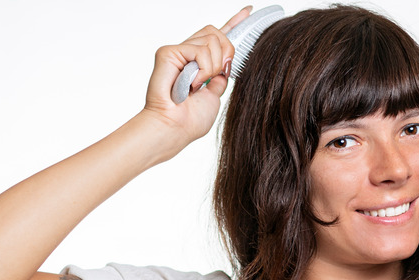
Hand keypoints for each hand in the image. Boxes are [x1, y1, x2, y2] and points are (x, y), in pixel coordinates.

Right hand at [142, 6, 251, 151]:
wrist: (175, 128)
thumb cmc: (190, 120)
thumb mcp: (215, 95)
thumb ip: (220, 76)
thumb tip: (225, 65)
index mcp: (200, 63)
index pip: (218, 37)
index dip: (234, 22)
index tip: (249, 10)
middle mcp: (188, 54)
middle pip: (217, 33)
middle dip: (226, 53)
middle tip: (216, 76)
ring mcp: (178, 51)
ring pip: (212, 40)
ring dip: (213, 67)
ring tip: (197, 85)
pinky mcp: (169, 52)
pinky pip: (200, 50)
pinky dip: (202, 69)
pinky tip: (191, 83)